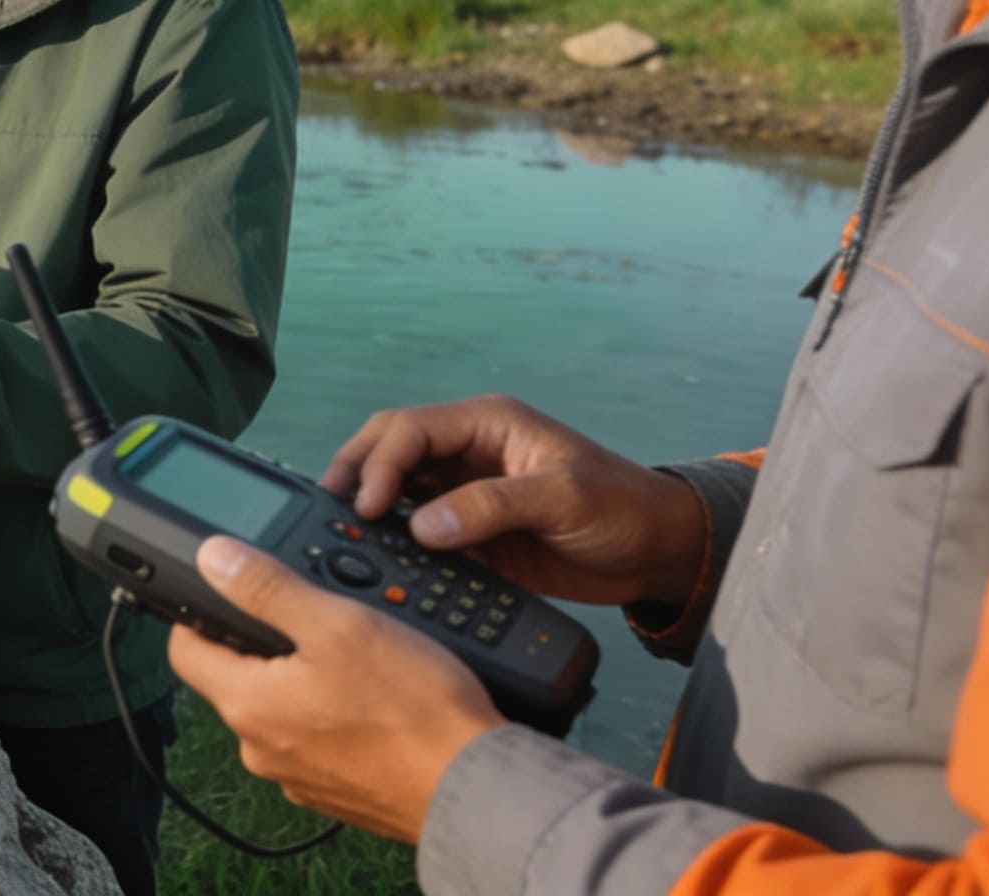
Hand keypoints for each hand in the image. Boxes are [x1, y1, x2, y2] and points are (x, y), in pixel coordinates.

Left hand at [169, 536, 502, 842]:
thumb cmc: (414, 709)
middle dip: (266, 643)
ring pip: (282, 710)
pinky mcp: (337, 792)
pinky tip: (376, 701)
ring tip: (357, 656)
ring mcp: (299, 775)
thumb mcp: (338, 623)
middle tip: (315, 615)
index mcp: (247, 705)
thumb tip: (213, 558)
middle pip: (236, 678)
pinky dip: (336, 717)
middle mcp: (261, 749)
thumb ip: (267, 588)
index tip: (231, 590)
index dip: (201, 610)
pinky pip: (319, 742)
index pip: (185, 649)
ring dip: (306, 680)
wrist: (477, 789)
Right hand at [321, 395, 705, 606]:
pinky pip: (417, 533)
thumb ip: (493, 506)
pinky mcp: (470, 533)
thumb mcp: (565, 497)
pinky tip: (382, 564)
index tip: (365, 505)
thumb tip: (425, 527)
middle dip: (355, 474)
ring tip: (345, 539)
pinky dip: (395, 545)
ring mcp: (465, 493)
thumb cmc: (623, 508)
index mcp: (486, 424)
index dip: (378, 463)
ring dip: (369, 510)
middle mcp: (466, 452)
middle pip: (389, 450)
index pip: (409, 429)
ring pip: (396, 490)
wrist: (656, 554)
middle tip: (331, 513)